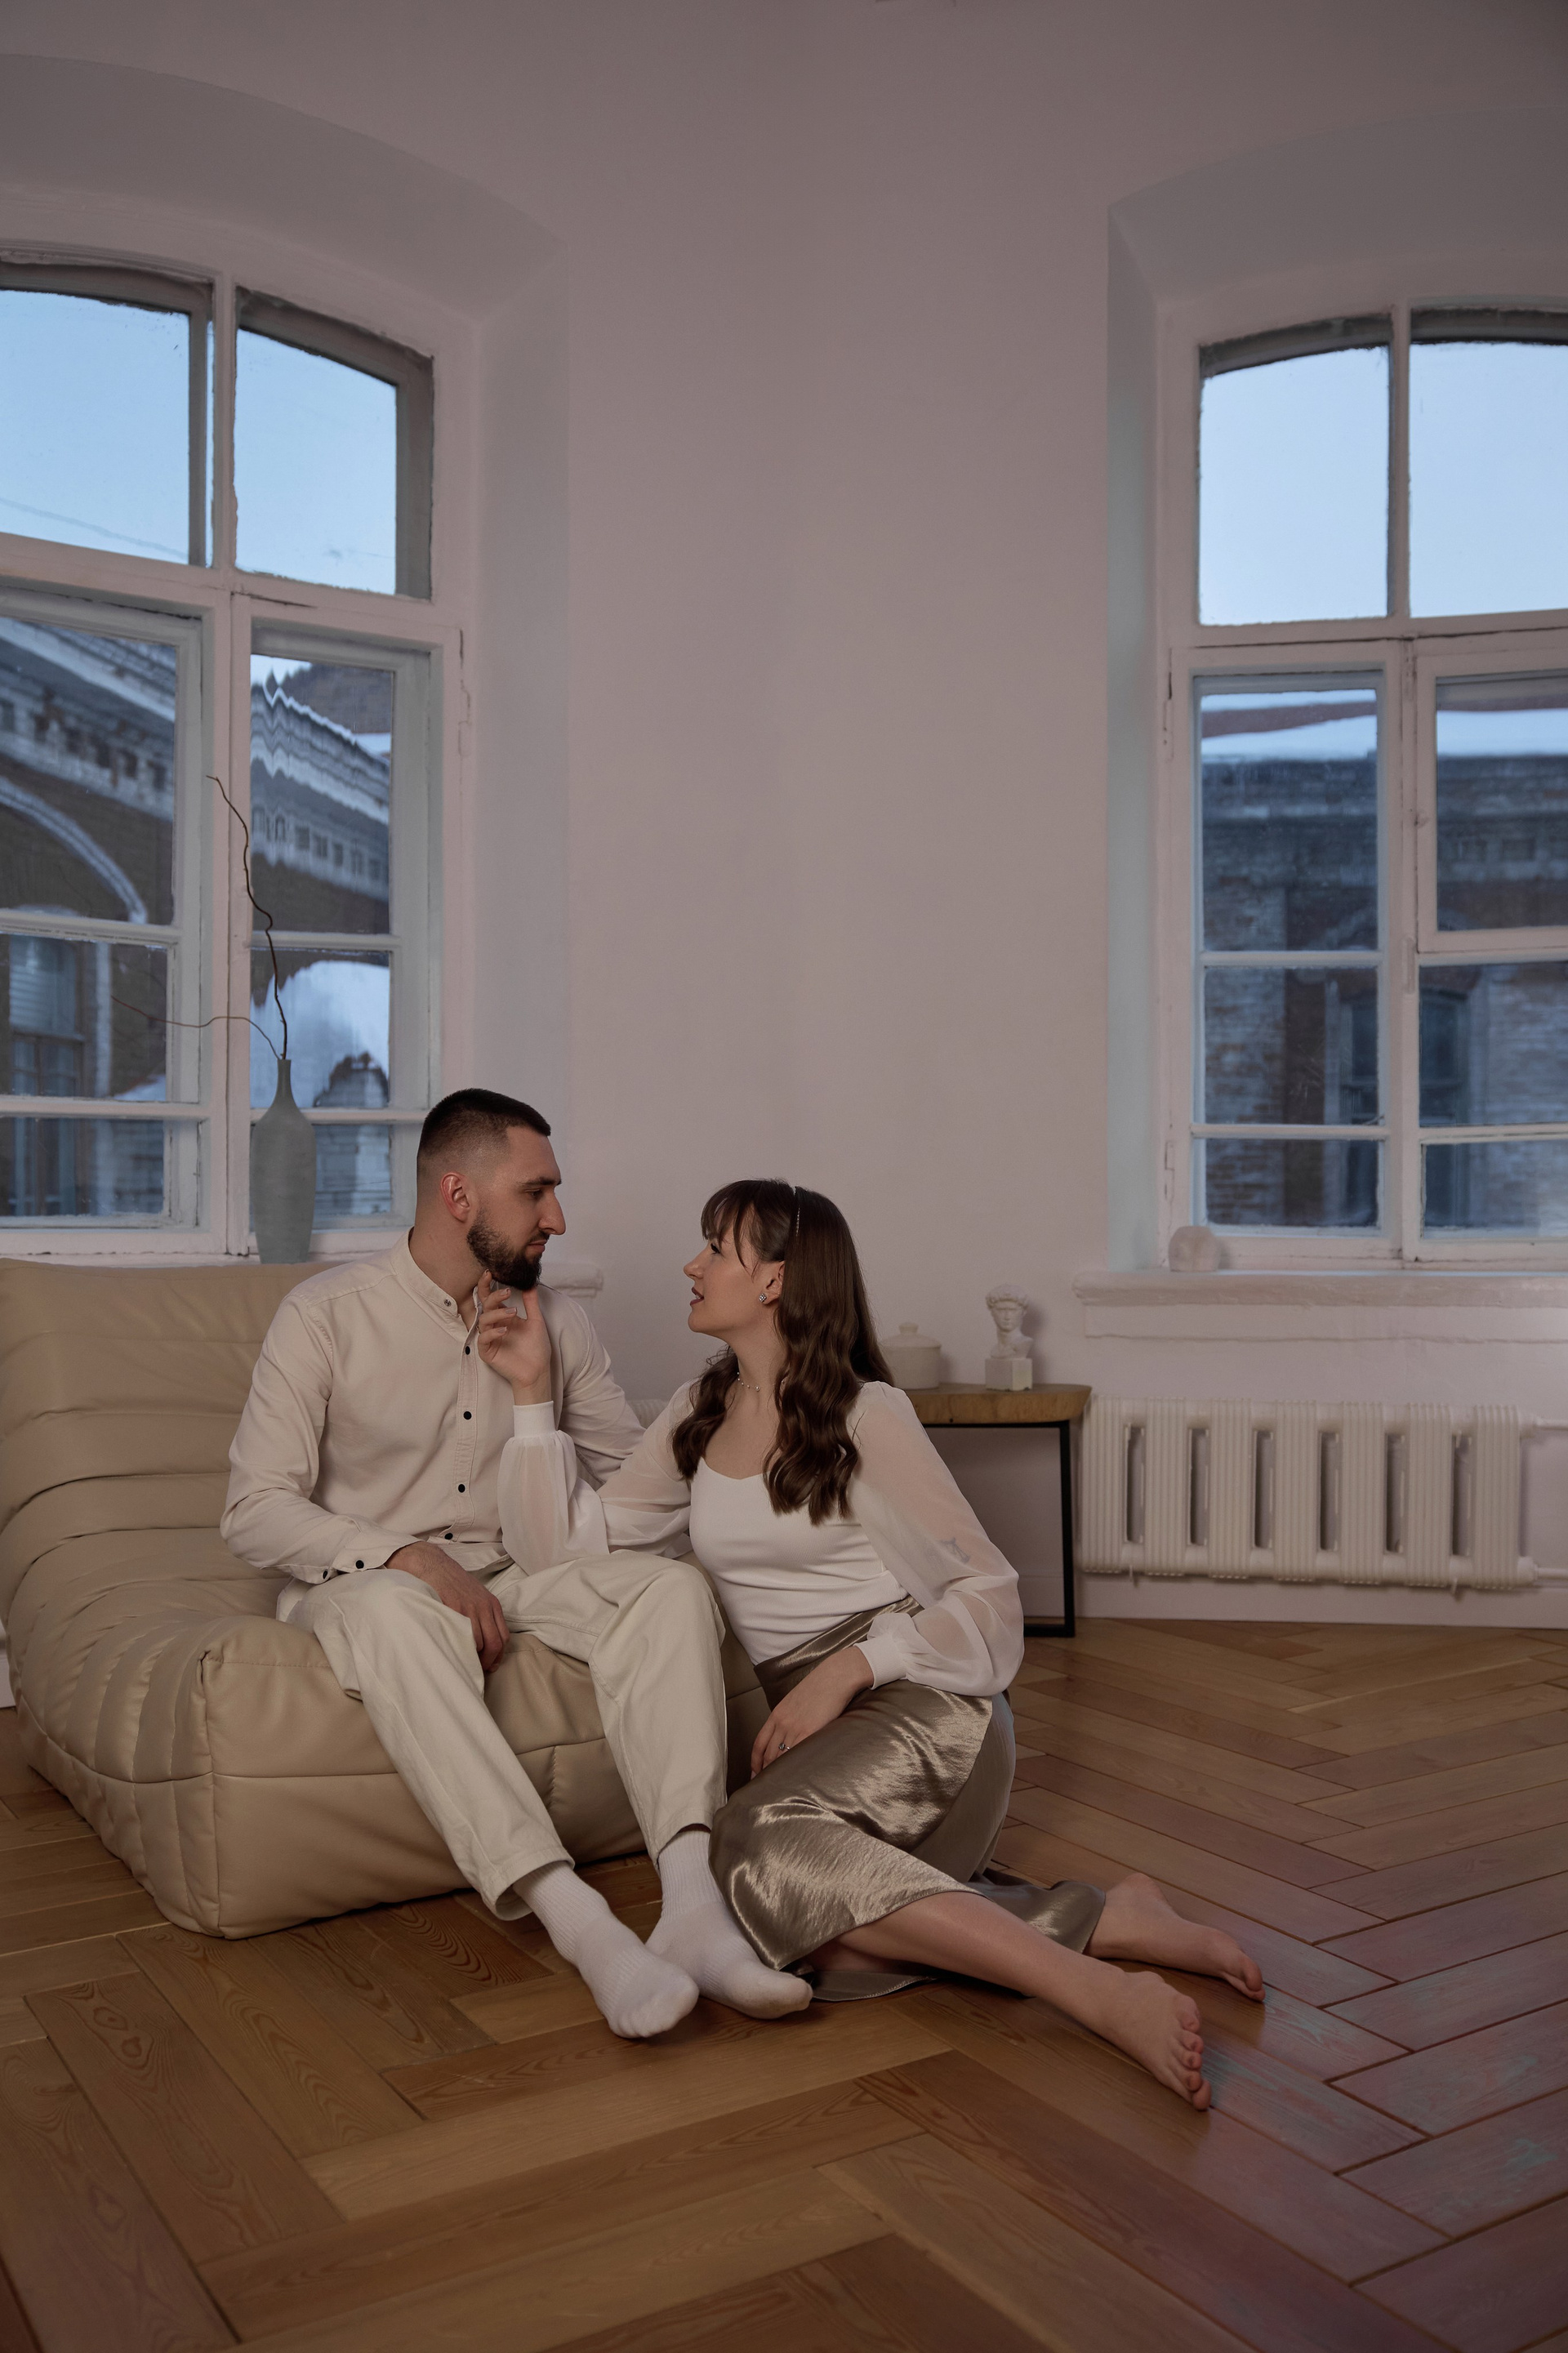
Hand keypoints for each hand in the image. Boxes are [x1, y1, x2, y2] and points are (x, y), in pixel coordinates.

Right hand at [386, 1543, 509, 1670]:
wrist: (433, 1565)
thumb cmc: (452, 1583)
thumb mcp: (475, 1596)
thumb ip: (483, 1615)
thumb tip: (484, 1643)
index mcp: (492, 1604)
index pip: (504, 1637)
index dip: (498, 1655)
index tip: (490, 1665)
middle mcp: (484, 1607)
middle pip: (495, 1643)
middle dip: (488, 1661)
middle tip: (478, 1670)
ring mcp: (469, 1608)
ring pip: (479, 1643)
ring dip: (472, 1656)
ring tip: (463, 1662)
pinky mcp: (454, 1609)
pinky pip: (461, 1635)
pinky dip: (460, 1647)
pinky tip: (453, 1651)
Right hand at [474, 1273, 551, 1402]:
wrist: (538, 1370)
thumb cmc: (537, 1347)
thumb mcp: (536, 1321)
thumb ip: (531, 1303)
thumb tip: (530, 1282)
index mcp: (504, 1316)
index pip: (491, 1298)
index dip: (487, 1285)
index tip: (490, 1273)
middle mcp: (495, 1325)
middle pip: (485, 1305)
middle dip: (494, 1296)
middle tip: (507, 1292)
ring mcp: (489, 1338)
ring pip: (483, 1320)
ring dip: (496, 1313)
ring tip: (512, 1313)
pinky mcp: (487, 1351)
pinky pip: (483, 1339)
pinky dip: (492, 1332)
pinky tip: (504, 1330)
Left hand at [751, 1645, 872, 1776]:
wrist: (835, 1677)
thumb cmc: (820, 1687)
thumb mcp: (796, 1701)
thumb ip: (789, 1717)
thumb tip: (789, 1733)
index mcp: (777, 1714)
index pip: (759, 1743)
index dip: (755, 1762)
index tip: (755, 1773)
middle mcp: (782, 1722)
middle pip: (768, 1754)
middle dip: (765, 1772)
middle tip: (765, 1786)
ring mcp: (794, 1728)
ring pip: (781, 1758)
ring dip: (778, 1774)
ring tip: (779, 1788)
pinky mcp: (809, 1732)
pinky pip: (796, 1755)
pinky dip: (793, 1769)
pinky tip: (794, 1778)